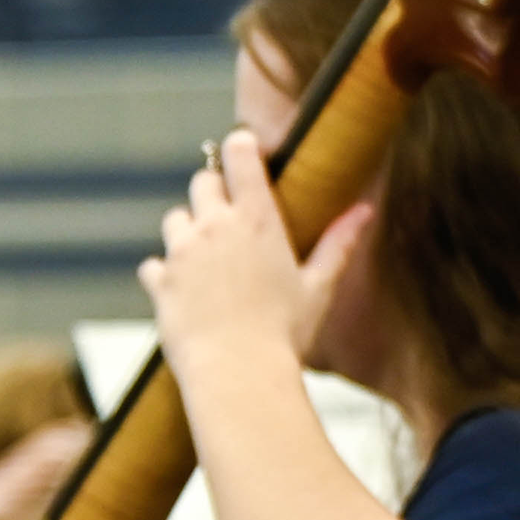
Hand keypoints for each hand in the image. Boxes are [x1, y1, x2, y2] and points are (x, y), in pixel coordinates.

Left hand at [143, 129, 371, 382]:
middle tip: (227, 218)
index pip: (240, 156)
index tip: (242, 148)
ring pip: (174, 219)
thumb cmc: (285, 334)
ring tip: (207, 260)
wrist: (238, 373)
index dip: (239, 146)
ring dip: (187, 231)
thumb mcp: (319, 287)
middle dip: (212, 192)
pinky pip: (154, 264)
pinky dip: (165, 274)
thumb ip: (339, 244)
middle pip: (202, 182)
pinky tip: (185, 293)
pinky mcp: (160, 281)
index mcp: (257, 220)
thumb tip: (365, 210)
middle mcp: (215, 227)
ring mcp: (183, 252)